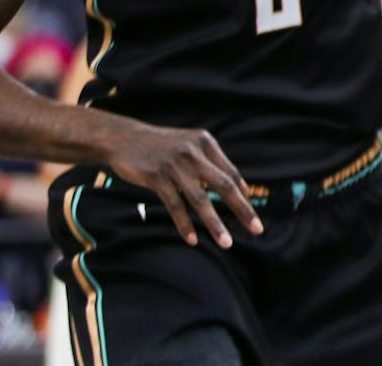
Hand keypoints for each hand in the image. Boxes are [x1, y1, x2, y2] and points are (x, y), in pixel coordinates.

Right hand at [102, 119, 262, 247]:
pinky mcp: (156, 176)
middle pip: (224, 185)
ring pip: (200, 199)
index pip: (231, 173)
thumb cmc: (162, 147)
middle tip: (257, 229)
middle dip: (242, 209)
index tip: (252, 216)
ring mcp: (175, 165)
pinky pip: (175, 205)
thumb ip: (211, 164)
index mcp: (206, 143)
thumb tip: (239, 189)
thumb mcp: (190, 146)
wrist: (124, 138)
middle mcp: (194, 152)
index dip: (243, 196)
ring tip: (227, 243)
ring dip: (215, 223)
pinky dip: (185, 224)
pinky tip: (193, 240)